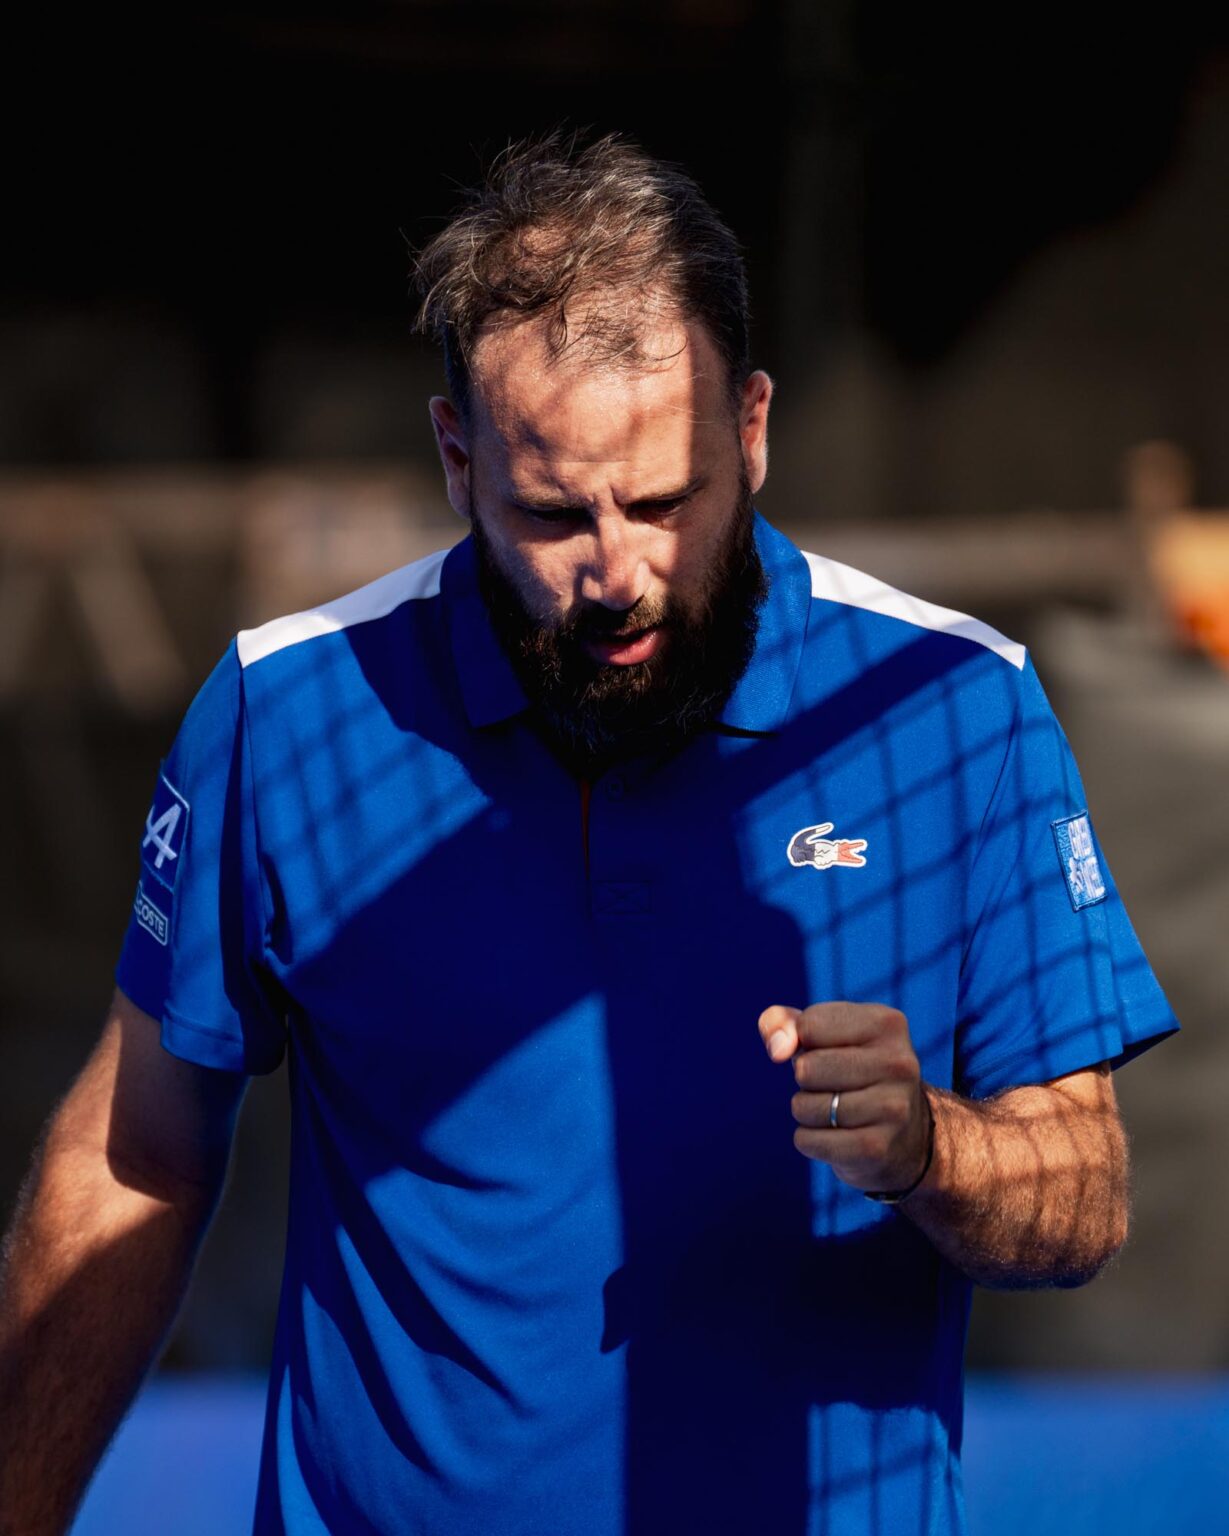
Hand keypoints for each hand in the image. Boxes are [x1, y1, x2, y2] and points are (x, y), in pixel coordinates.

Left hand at [757, 1001, 930, 1194]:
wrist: (902, 1133)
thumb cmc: (848, 1069)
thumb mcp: (821, 1034)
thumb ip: (783, 1022)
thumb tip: (778, 1048)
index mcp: (887, 1023)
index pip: (809, 1025)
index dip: (802, 1041)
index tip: (827, 1050)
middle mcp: (898, 1063)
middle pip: (805, 1068)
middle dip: (803, 1078)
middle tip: (831, 1084)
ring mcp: (892, 1108)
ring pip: (805, 1107)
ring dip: (805, 1111)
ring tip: (834, 1109)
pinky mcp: (877, 1148)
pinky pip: (809, 1141)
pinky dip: (808, 1140)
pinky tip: (834, 1135)